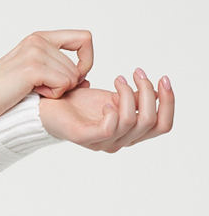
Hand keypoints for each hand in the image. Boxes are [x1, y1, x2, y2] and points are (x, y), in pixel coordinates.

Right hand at [0, 29, 93, 121]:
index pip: (83, 38)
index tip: (75, 76)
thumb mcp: (33, 70)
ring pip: (72, 77)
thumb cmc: (5, 89)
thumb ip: (57, 67)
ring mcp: (35, 52)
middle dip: (67, 84)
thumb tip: (85, 79)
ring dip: (58, 91)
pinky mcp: (33, 68)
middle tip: (42, 89)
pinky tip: (34, 93)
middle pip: (78, 66)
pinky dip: (53, 95)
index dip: (87, 59)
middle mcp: (38, 40)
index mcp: (39, 38)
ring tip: (34, 90)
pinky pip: (64, 84)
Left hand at [37, 69, 174, 150]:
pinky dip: (113, 111)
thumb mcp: (111, 96)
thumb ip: (132, 97)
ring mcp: (102, 141)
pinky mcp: (85, 137)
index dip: (168, 102)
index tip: (163, 78)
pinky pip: (109, 129)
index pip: (162, 125)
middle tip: (137, 73)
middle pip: (152, 122)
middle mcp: (119, 140)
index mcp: (129, 132)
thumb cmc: (78, 102)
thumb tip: (153, 89)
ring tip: (118, 79)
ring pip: (133, 121)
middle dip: (149, 93)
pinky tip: (105, 100)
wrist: (46, 105)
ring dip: (129, 94)